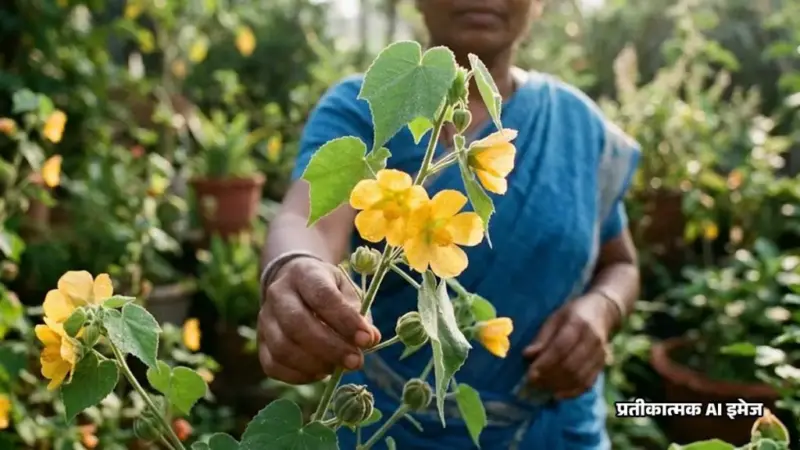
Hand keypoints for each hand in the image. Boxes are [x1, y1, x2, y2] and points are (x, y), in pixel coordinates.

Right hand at [258, 257, 380, 383]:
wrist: (296, 286)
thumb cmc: (328, 289)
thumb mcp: (348, 291)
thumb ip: (360, 314)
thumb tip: (371, 339)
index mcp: (304, 273)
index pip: (322, 296)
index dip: (345, 321)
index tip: (366, 339)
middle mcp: (278, 293)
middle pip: (297, 324)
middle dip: (330, 347)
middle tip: (355, 361)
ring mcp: (265, 318)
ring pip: (283, 347)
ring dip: (315, 364)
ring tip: (338, 367)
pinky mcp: (261, 342)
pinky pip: (273, 365)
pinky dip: (299, 375)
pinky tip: (320, 372)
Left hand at [522, 294, 613, 399]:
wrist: (603, 311)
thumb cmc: (573, 313)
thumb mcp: (555, 318)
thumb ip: (542, 337)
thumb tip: (527, 355)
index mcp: (578, 323)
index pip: (560, 348)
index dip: (544, 363)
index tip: (530, 374)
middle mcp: (592, 340)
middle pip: (570, 365)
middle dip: (549, 377)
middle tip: (533, 383)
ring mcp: (600, 354)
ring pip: (579, 376)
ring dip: (558, 386)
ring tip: (542, 388)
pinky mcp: (602, 364)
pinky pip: (588, 383)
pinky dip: (572, 392)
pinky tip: (558, 394)